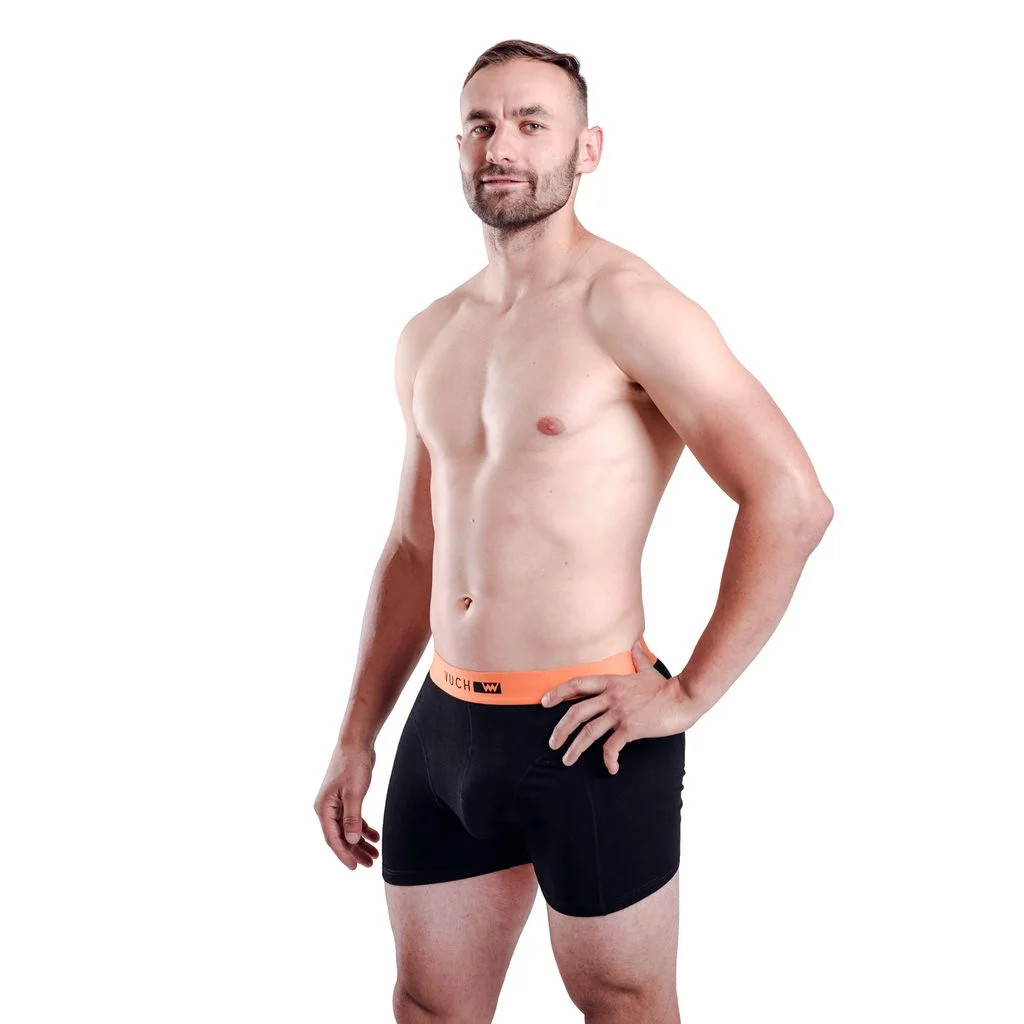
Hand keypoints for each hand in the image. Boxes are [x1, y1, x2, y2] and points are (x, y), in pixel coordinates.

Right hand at [313, 742, 380, 869]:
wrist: (356, 743)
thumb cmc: (352, 765)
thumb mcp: (354, 793)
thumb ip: (352, 818)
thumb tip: (352, 840)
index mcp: (324, 808)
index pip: (333, 838)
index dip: (344, 854)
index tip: (355, 867)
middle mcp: (327, 808)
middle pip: (340, 837)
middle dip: (354, 852)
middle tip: (369, 864)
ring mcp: (336, 803)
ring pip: (348, 829)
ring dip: (360, 842)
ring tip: (374, 855)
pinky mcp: (346, 798)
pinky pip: (353, 819)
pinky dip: (363, 828)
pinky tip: (374, 836)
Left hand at [541, 638, 697, 774]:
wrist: (684, 697)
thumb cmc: (666, 686)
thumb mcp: (648, 670)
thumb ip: (638, 659)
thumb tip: (636, 645)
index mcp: (611, 682)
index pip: (577, 684)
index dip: (558, 692)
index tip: (544, 702)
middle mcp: (611, 697)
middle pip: (577, 712)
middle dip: (561, 729)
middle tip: (552, 743)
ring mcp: (620, 713)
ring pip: (589, 731)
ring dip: (575, 748)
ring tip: (567, 760)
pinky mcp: (631, 728)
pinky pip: (612, 746)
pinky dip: (609, 759)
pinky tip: (611, 768)